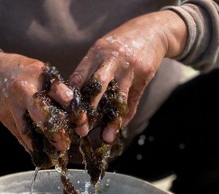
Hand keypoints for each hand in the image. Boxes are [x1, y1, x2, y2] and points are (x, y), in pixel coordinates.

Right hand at [0, 52, 74, 151]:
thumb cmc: (23, 71)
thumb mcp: (42, 71)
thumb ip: (57, 88)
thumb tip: (74, 107)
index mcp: (35, 76)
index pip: (58, 92)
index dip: (72, 107)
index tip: (82, 122)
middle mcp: (22, 93)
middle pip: (41, 116)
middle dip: (56, 133)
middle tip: (65, 145)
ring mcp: (11, 108)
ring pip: (28, 131)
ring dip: (43, 144)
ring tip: (55, 152)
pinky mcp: (5, 119)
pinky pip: (19, 136)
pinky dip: (30, 145)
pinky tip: (40, 153)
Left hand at [69, 10, 187, 142]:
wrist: (152, 31)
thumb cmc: (118, 44)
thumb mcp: (101, 49)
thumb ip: (87, 70)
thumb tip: (71, 97)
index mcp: (96, 52)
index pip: (79, 77)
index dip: (71, 98)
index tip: (66, 116)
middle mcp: (112, 59)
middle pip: (97, 86)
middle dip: (89, 109)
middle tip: (82, 130)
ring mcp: (129, 68)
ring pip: (118, 98)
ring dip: (112, 120)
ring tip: (107, 137)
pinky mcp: (143, 76)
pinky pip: (134, 100)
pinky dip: (126, 115)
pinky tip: (120, 126)